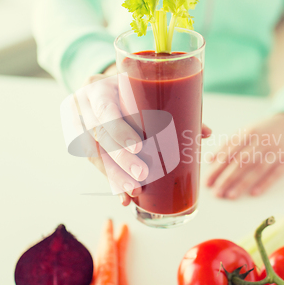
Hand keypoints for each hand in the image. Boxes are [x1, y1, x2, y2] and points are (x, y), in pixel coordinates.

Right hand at [85, 64, 211, 205]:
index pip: (105, 108)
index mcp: (99, 87)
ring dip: (117, 176)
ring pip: (95, 154)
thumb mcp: (143, 90)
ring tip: (136, 191)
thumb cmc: (128, 89)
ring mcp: (77, 125)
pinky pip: (95, 165)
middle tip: (143, 175)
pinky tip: (124, 197)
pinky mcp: (80, 143)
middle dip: (122, 160)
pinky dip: (112, 181)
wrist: (101, 88)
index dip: (119, 130)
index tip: (138, 147)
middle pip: (99, 136)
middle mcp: (83, 106)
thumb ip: (172, 107)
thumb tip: (205, 133)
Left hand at [205, 113, 283, 198]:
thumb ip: (228, 145)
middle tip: (215, 192)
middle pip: (241, 162)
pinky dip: (265, 183)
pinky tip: (254, 193)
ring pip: (257, 168)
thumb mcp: (245, 132)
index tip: (207, 181)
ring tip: (230, 196)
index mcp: (248, 133)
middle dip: (227, 178)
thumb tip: (209, 160)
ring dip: (242, 183)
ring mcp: (276, 150)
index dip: (217, 168)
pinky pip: (276, 173)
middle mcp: (262, 141)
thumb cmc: (263, 131)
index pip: (230, 153)